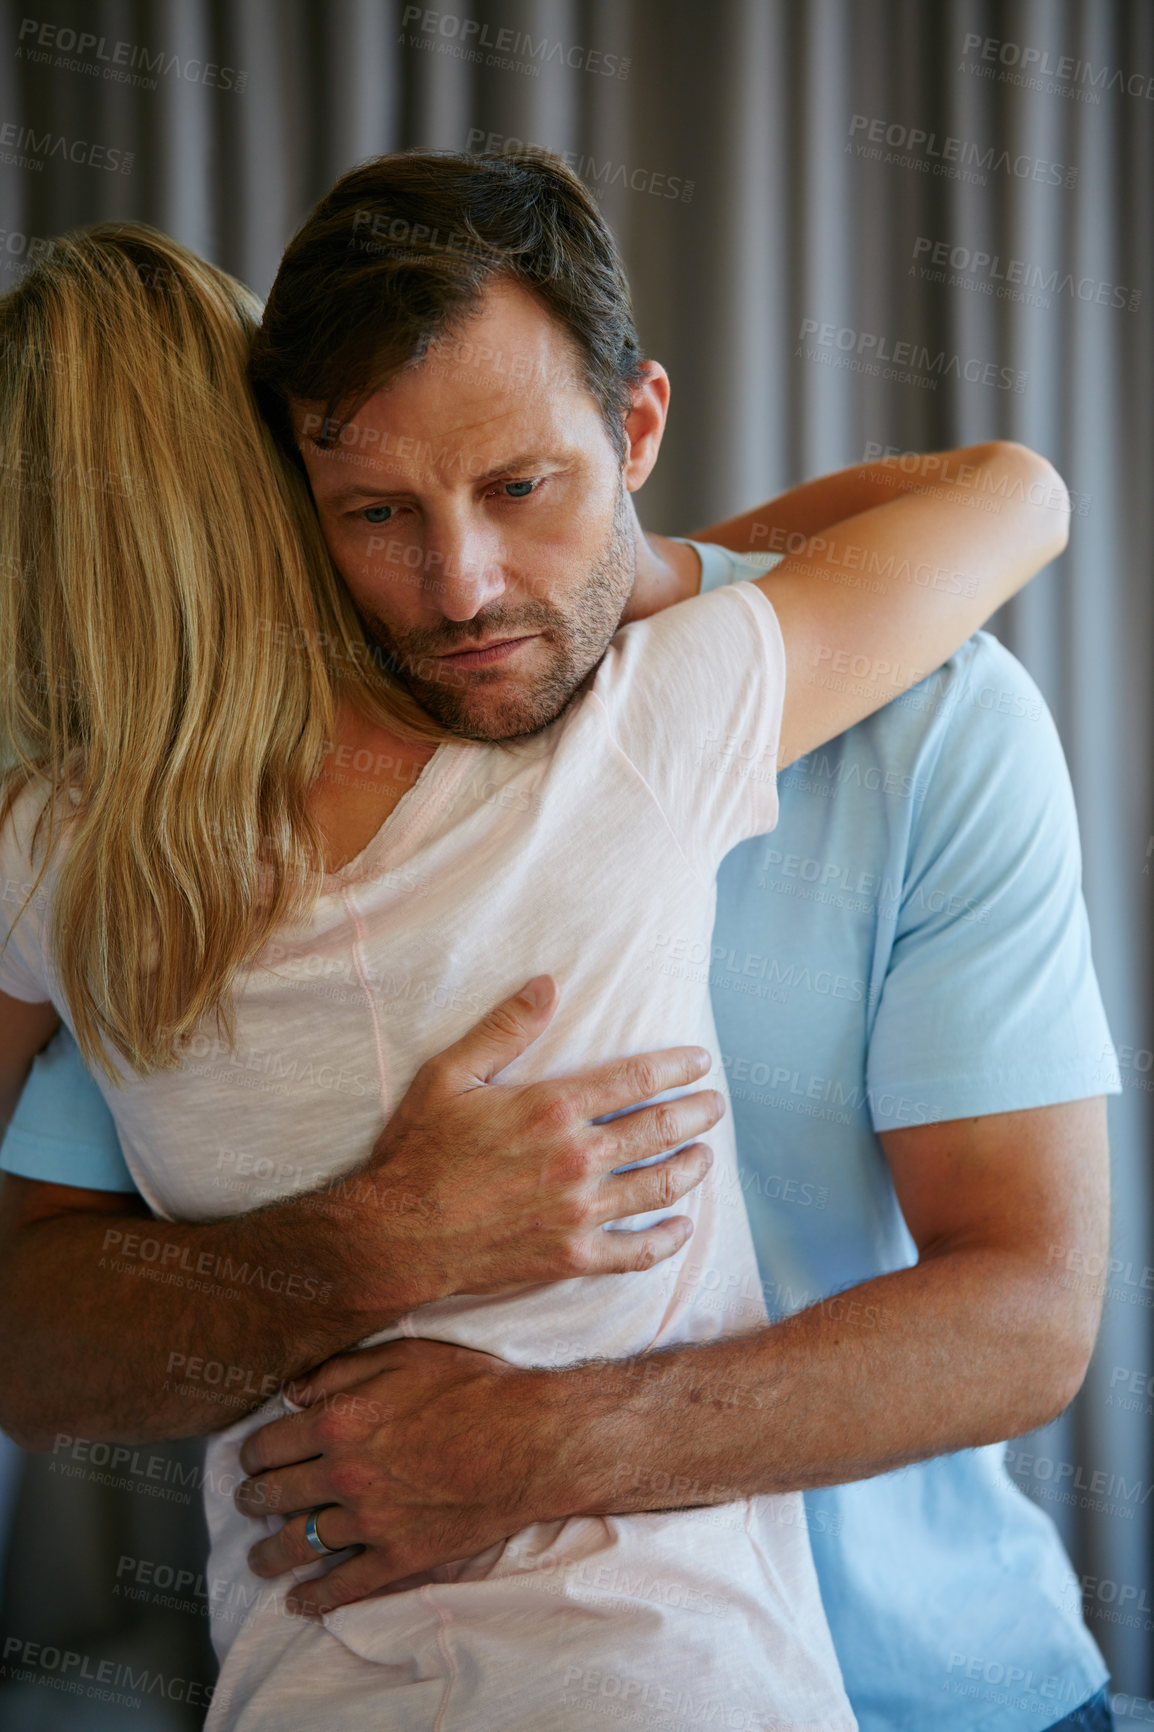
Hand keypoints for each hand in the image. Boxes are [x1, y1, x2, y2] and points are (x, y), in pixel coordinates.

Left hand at [235, 1338, 561, 1613]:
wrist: (529, 1440)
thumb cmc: (470, 1388)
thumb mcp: (403, 1357)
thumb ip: (340, 1372)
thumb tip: (292, 1394)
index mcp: (339, 1422)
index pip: (268, 1445)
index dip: (252, 1454)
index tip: (251, 1460)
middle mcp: (344, 1475)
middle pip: (274, 1496)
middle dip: (252, 1500)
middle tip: (248, 1503)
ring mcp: (370, 1522)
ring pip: (297, 1546)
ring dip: (268, 1555)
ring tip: (259, 1559)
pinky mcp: (400, 1557)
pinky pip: (344, 1586)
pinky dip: (315, 1599)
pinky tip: (300, 1602)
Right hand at [344, 975, 722, 1316]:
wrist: (397, 1234)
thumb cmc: (419, 1150)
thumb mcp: (450, 1074)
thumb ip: (505, 1028)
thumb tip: (548, 982)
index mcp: (551, 1108)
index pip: (635, 1080)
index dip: (676, 1068)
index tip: (701, 1063)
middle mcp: (575, 1158)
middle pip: (658, 1130)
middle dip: (696, 1114)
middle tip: (715, 1105)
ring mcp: (577, 1211)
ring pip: (657, 1185)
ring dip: (690, 1168)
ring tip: (706, 1155)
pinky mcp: (571, 1256)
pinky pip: (635, 1251)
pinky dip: (666, 1240)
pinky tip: (682, 1228)